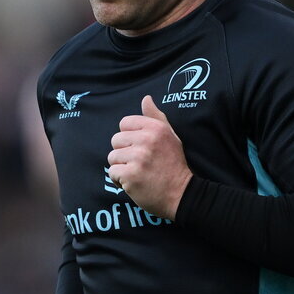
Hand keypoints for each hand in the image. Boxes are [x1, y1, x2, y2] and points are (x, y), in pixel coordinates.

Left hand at [108, 96, 192, 219]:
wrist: (181, 194)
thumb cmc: (174, 165)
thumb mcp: (170, 136)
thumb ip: (156, 117)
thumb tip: (146, 98)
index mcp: (156, 128)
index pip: (124, 123)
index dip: (129, 137)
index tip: (141, 148)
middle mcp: (147, 140)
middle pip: (116, 140)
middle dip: (124, 153)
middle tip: (140, 163)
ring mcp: (138, 158)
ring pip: (112, 157)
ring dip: (122, 167)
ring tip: (138, 173)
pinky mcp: (131, 175)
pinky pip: (112, 172)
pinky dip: (120, 180)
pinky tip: (134, 183)